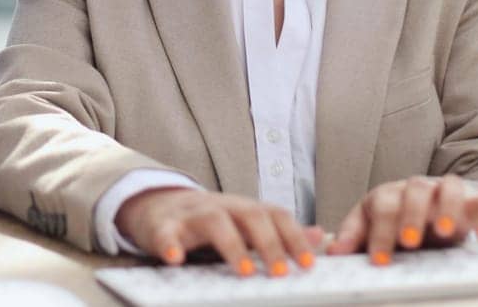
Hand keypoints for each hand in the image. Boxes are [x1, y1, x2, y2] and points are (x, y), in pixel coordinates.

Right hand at [114, 188, 322, 276]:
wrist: (156, 205)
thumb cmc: (207, 221)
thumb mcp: (245, 224)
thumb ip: (279, 231)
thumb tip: (320, 236)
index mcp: (244, 209)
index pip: (276, 215)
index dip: (294, 237)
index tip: (309, 265)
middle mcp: (221, 206)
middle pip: (250, 214)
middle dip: (269, 243)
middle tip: (280, 273)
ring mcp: (191, 214)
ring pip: (213, 219)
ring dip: (231, 245)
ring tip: (244, 271)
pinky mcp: (161, 225)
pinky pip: (165, 232)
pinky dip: (170, 244)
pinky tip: (176, 259)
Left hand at [327, 174, 477, 264]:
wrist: (434, 211)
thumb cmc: (398, 221)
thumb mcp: (372, 227)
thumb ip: (355, 237)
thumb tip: (334, 252)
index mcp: (389, 195)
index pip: (381, 206)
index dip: (379, 233)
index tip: (380, 260)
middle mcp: (418, 188)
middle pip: (414, 190)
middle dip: (411, 216)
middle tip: (409, 243)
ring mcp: (447, 192)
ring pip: (450, 186)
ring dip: (448, 207)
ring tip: (444, 231)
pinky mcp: (474, 201)